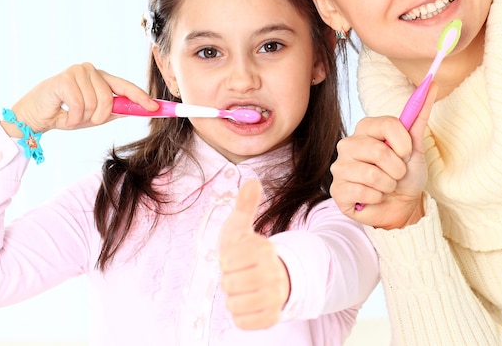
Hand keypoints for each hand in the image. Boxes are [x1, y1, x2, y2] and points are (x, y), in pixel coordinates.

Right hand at [2, 62, 157, 135]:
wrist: (34, 116)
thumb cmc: (65, 114)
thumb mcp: (94, 115)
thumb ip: (114, 111)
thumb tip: (139, 110)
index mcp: (101, 78)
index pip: (126, 86)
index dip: (141, 97)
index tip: (155, 108)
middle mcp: (91, 71)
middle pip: (110, 98)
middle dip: (100, 116)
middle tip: (86, 120)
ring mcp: (78, 72)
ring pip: (95, 103)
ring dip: (84, 117)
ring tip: (72, 116)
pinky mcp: (65, 78)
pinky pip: (81, 104)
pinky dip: (73, 117)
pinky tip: (64, 114)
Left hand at [219, 179, 289, 329]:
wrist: (270, 276)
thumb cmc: (249, 251)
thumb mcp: (243, 227)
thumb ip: (245, 205)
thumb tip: (252, 180)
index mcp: (265, 250)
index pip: (226, 262)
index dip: (226, 260)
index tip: (237, 257)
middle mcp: (273, 274)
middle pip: (228, 284)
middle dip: (229, 279)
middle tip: (241, 274)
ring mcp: (275, 297)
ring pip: (233, 305)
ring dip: (234, 298)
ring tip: (245, 287)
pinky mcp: (272, 318)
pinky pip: (242, 322)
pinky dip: (241, 315)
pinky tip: (249, 302)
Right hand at [329, 83, 437, 229]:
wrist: (401, 205)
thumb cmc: (406, 175)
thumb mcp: (415, 146)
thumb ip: (419, 115)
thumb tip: (433, 84)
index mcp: (365, 129)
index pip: (387, 124)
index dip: (403, 142)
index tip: (407, 153)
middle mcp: (348, 145)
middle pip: (378, 151)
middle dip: (397, 168)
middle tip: (396, 174)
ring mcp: (340, 167)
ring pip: (371, 174)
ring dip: (388, 185)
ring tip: (385, 187)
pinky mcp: (337, 190)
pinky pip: (363, 192)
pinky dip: (376, 198)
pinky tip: (373, 197)